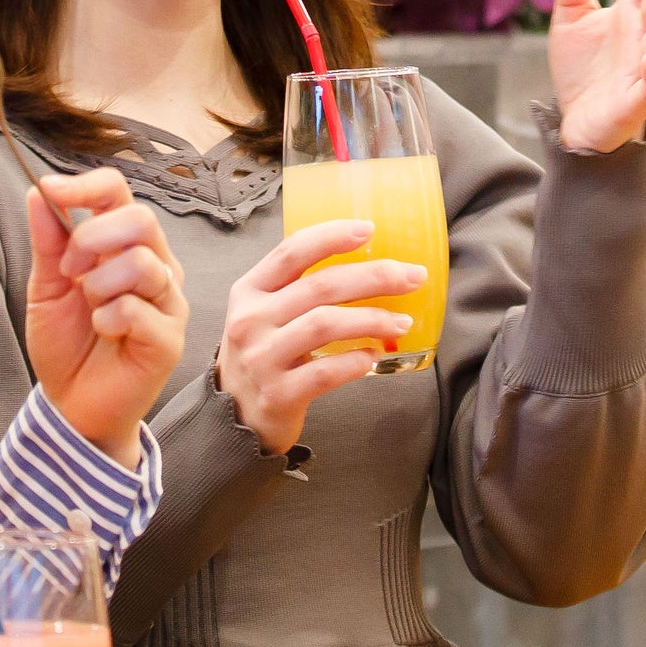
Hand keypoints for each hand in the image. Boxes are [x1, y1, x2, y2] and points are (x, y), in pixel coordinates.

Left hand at [24, 167, 186, 468]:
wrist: (72, 405)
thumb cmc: (67, 344)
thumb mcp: (46, 288)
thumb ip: (48, 242)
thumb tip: (38, 191)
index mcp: (124, 244)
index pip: (119, 192)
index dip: (86, 185)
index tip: (50, 190)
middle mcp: (155, 265)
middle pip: (141, 218)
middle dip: (93, 237)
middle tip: (69, 271)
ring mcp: (167, 301)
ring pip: (142, 263)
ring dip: (99, 285)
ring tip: (89, 308)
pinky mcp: (170, 337)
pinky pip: (138, 309)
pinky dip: (107, 319)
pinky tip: (104, 332)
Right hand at [214, 219, 427, 454]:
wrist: (233, 416)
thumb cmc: (262, 355)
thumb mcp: (263, 314)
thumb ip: (297, 289)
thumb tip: (366, 265)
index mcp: (249, 291)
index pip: (292, 251)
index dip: (332, 237)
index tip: (370, 230)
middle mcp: (251, 320)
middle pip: (321, 286)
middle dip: (374, 277)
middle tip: (411, 276)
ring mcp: (262, 358)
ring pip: (325, 324)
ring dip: (372, 319)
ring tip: (402, 322)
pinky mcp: (277, 394)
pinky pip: (325, 372)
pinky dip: (355, 361)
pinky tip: (374, 356)